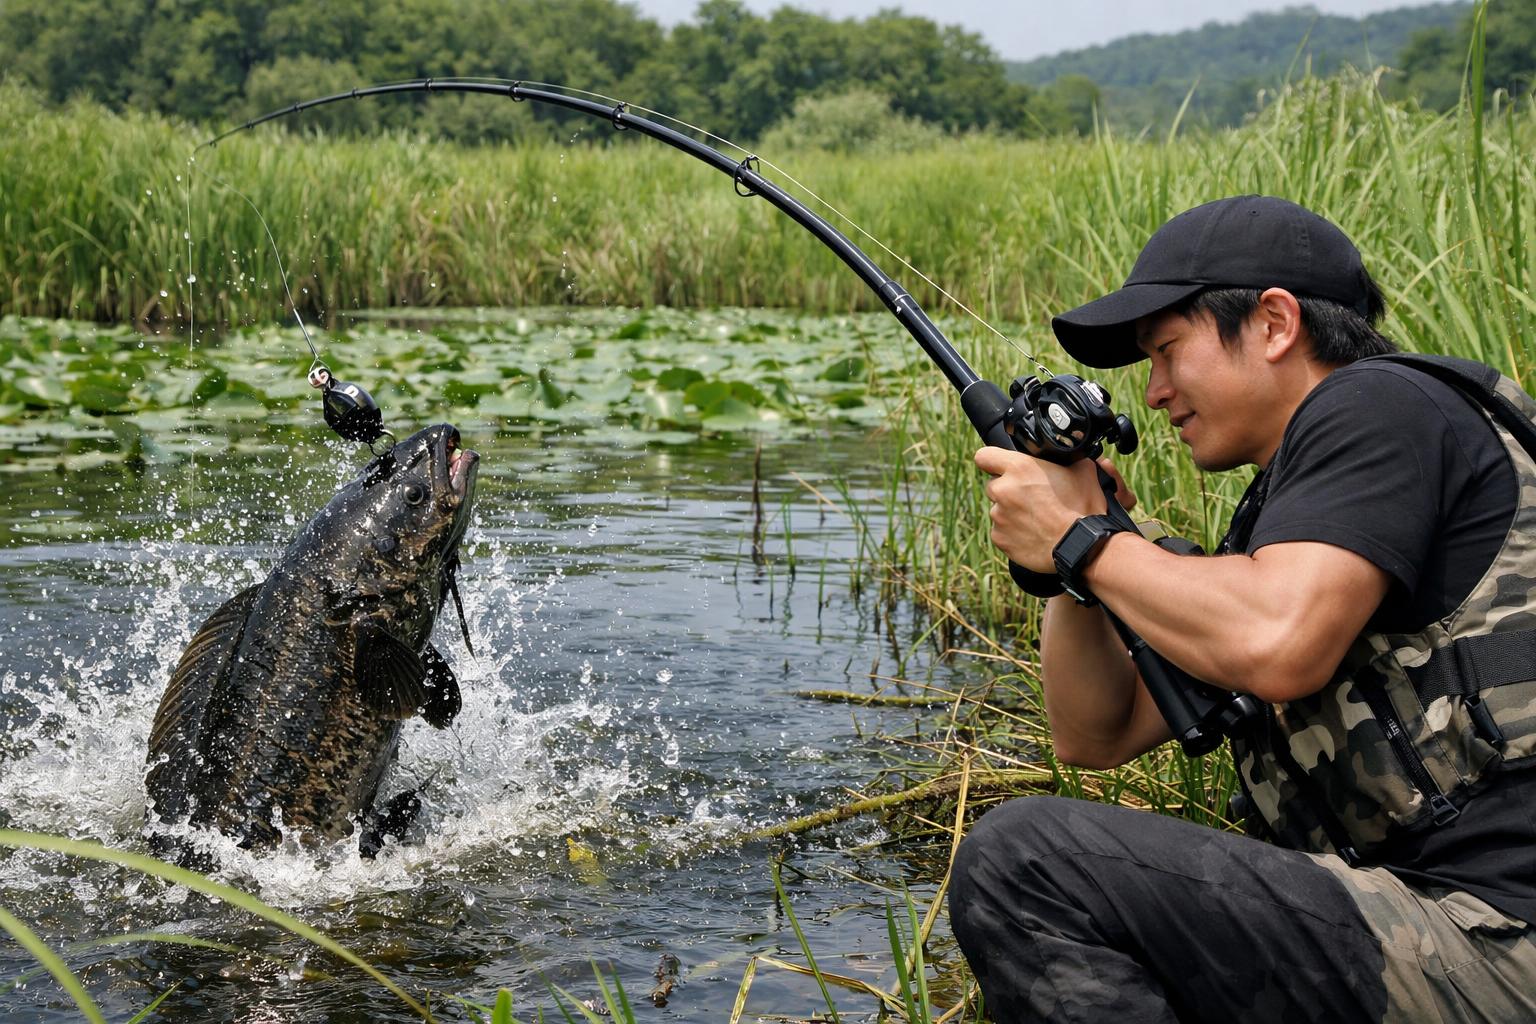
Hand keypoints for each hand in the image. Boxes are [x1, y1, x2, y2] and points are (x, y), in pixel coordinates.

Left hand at [975, 448, 1130, 572]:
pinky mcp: (999, 538)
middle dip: (1008, 490)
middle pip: (994, 485)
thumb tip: (1070, 455)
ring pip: (998, 510)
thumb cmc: (1082, 508)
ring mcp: (998, 516)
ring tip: (1036, 519)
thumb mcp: (1083, 471)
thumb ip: (1068, 458)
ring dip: (1011, 512)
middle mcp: (1002, 490)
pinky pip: (1001, 531)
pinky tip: (1032, 533)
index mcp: (1018, 468)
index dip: (992, 461)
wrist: (1081, 546)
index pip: (984, 456)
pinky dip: (1012, 532)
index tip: (1000, 467)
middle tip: (1031, 498)